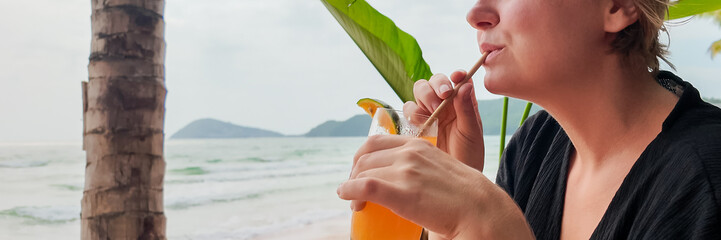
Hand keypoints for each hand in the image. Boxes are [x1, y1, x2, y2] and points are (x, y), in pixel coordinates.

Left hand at [337, 135, 532, 238]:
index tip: (359, 172)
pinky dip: (349, 191)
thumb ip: (418, 166)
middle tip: (354, 190)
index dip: (362, 158)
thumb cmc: (461, 196)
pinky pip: (364, 186)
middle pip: (365, 157)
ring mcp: (405, 171)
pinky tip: (348, 198)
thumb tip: (399, 178)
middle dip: (354, 173)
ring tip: (355, 202)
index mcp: (418, 145)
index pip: (376, 142)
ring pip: (362, 173)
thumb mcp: (437, 168)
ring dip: (352, 187)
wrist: (479, 210)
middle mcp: (409, 153)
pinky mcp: (401, 192)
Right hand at [404, 71, 484, 170]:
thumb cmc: (469, 156)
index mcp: (461, 102)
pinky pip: (408, 111)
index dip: (455, 75)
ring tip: (431, 114)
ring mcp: (428, 113)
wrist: (453, 182)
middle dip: (435, 86)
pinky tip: (420, 124)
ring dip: (423, 99)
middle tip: (441, 98)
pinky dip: (411, 113)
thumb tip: (465, 84)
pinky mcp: (415, 125)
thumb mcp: (471, 133)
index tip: (456, 77)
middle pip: (433, 82)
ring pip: (419, 93)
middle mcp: (444, 104)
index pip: (457, 79)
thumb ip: (467, 109)